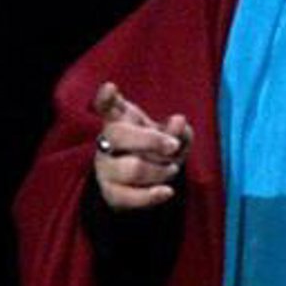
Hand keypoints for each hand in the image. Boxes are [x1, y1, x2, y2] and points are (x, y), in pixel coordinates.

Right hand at [92, 81, 192, 209]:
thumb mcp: (170, 137)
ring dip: (159, 171)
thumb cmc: (155, 152)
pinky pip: (129, 197)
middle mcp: (107, 142)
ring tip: (172, 169)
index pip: (106, 106)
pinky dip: (151, 196)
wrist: (141, 184)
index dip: (106, 98)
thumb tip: (179, 120)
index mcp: (118, 120)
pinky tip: (168, 191)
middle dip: (151, 140)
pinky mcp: (111, 192)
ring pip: (131, 169)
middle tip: (173, 145)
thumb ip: (177, 130)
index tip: (111, 88)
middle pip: (119, 136)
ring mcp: (106, 167)